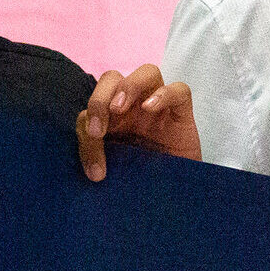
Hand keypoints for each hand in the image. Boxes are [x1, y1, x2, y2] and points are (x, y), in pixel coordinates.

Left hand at [77, 64, 200, 181]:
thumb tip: (93, 170)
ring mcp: (160, 107)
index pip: (92, 107)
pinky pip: (180, 90)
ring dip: (128, 86)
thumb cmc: (145, 182)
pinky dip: (164, 94)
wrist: (176, 199)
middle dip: (99, 98)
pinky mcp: (183, 114)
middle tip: (98, 130)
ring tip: (118, 110)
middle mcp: (135, 106)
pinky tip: (151, 108)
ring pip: (148, 72)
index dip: (86, 128)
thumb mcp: (118, 171)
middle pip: (112, 78)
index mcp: (113, 117)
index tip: (93, 165)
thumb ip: (103, 161)